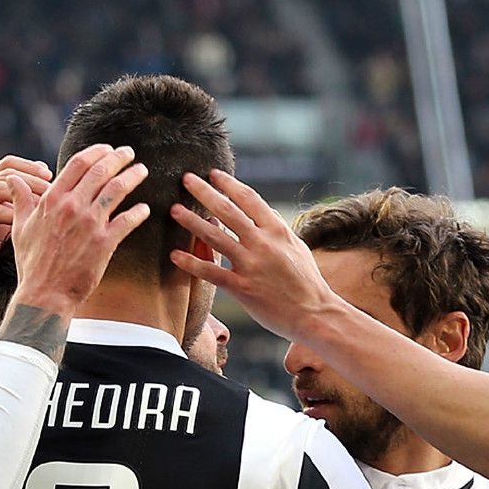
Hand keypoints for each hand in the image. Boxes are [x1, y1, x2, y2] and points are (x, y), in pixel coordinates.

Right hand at [0, 156, 50, 305]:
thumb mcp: (14, 219)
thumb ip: (25, 199)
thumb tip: (50, 177)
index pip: (8, 164)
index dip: (30, 167)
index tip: (51, 176)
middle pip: (5, 174)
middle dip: (32, 181)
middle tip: (54, 190)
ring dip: (26, 196)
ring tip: (46, 205)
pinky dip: (14, 215)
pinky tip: (32, 222)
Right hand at [4, 144, 152, 315]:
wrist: (44, 294)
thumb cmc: (31, 263)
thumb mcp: (20, 228)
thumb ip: (21, 200)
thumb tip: (12, 179)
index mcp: (52, 200)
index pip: (78, 164)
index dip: (96, 152)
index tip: (107, 149)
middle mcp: (72, 207)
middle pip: (100, 172)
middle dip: (118, 158)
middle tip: (129, 153)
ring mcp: (89, 224)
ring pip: (116, 191)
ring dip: (132, 177)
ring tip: (142, 171)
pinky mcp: (104, 243)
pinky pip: (126, 221)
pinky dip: (138, 212)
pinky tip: (145, 209)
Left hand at [169, 170, 342, 342]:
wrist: (314, 314)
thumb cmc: (307, 282)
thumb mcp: (297, 247)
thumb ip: (278, 228)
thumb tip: (264, 211)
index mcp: (277, 230)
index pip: (249, 199)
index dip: (229, 184)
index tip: (213, 174)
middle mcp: (263, 243)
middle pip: (228, 211)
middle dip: (205, 192)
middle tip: (186, 179)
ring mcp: (251, 265)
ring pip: (215, 238)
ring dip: (192, 222)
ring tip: (174, 210)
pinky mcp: (243, 288)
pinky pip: (212, 272)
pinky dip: (192, 263)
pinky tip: (174, 255)